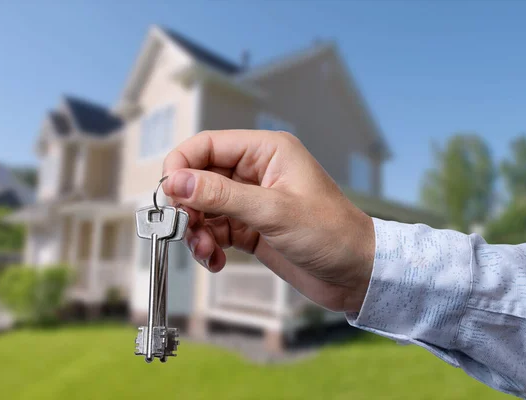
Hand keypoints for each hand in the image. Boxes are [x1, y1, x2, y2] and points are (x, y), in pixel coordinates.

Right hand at [162, 130, 374, 312]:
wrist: (356, 274)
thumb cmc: (332, 233)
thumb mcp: (273, 211)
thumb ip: (222, 195)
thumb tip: (176, 182)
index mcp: (266, 151)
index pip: (207, 145)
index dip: (182, 166)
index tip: (169, 195)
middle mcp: (256, 171)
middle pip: (200, 177)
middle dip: (188, 205)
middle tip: (186, 229)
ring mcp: (252, 201)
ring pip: (204, 206)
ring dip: (196, 229)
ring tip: (205, 250)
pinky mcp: (251, 227)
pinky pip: (215, 229)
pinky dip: (208, 244)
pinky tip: (215, 259)